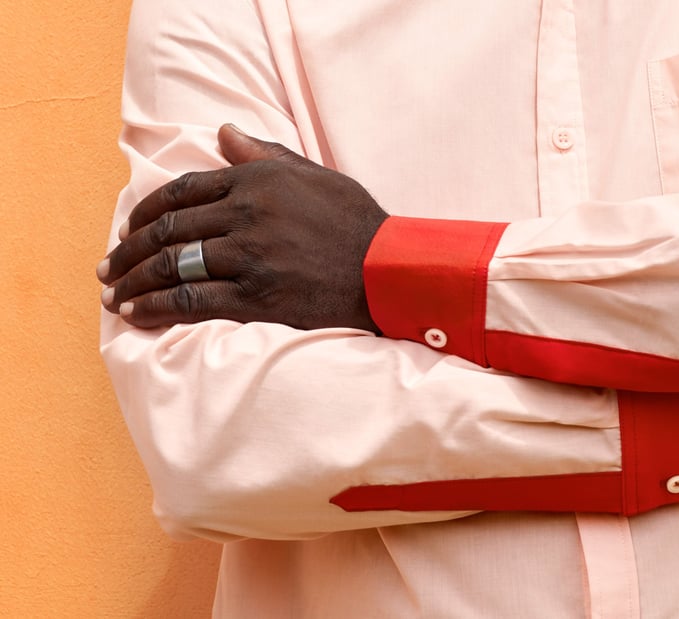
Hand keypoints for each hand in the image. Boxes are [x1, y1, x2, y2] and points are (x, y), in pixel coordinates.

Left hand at [98, 124, 387, 330]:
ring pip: (172, 266)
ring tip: (113, 294)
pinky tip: (136, 313)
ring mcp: (248, 258)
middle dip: (129, 251)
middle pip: (169, 231)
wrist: (386, 272)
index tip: (129, 230)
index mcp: (256, 182)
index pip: (183, 191)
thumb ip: (264, 154)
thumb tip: (223, 133)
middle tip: (107, 267)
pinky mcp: (254, 298)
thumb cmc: (355, 222)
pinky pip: (191, 301)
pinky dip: (156, 308)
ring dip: (134, 282)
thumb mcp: (314, 175)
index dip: (147, 212)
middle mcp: (245, 215)